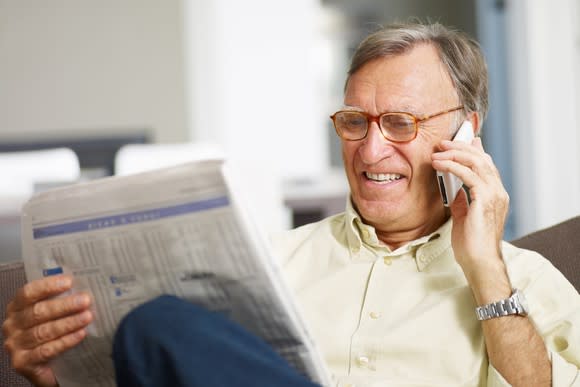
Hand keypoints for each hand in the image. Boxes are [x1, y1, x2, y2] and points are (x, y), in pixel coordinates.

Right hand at [2, 275, 92, 386]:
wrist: (50, 368)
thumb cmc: (54, 334)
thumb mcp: (54, 315)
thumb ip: (62, 300)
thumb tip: (84, 288)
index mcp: (17, 308)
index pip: (29, 292)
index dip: (48, 286)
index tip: (70, 281)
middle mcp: (12, 325)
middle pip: (38, 312)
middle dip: (64, 305)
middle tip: (85, 301)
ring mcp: (15, 344)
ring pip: (43, 331)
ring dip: (68, 323)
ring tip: (87, 317)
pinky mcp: (21, 362)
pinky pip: (46, 350)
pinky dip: (65, 341)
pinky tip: (80, 335)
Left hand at [432, 137, 510, 293]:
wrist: (479, 262)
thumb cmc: (471, 245)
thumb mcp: (464, 217)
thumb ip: (462, 200)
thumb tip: (455, 188)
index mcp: (495, 195)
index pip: (486, 165)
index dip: (471, 151)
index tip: (454, 143)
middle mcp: (498, 192)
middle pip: (482, 159)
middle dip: (460, 147)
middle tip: (442, 143)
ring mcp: (494, 195)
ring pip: (477, 162)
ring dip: (455, 154)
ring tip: (437, 152)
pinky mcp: (485, 200)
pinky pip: (469, 174)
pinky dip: (453, 166)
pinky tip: (440, 164)